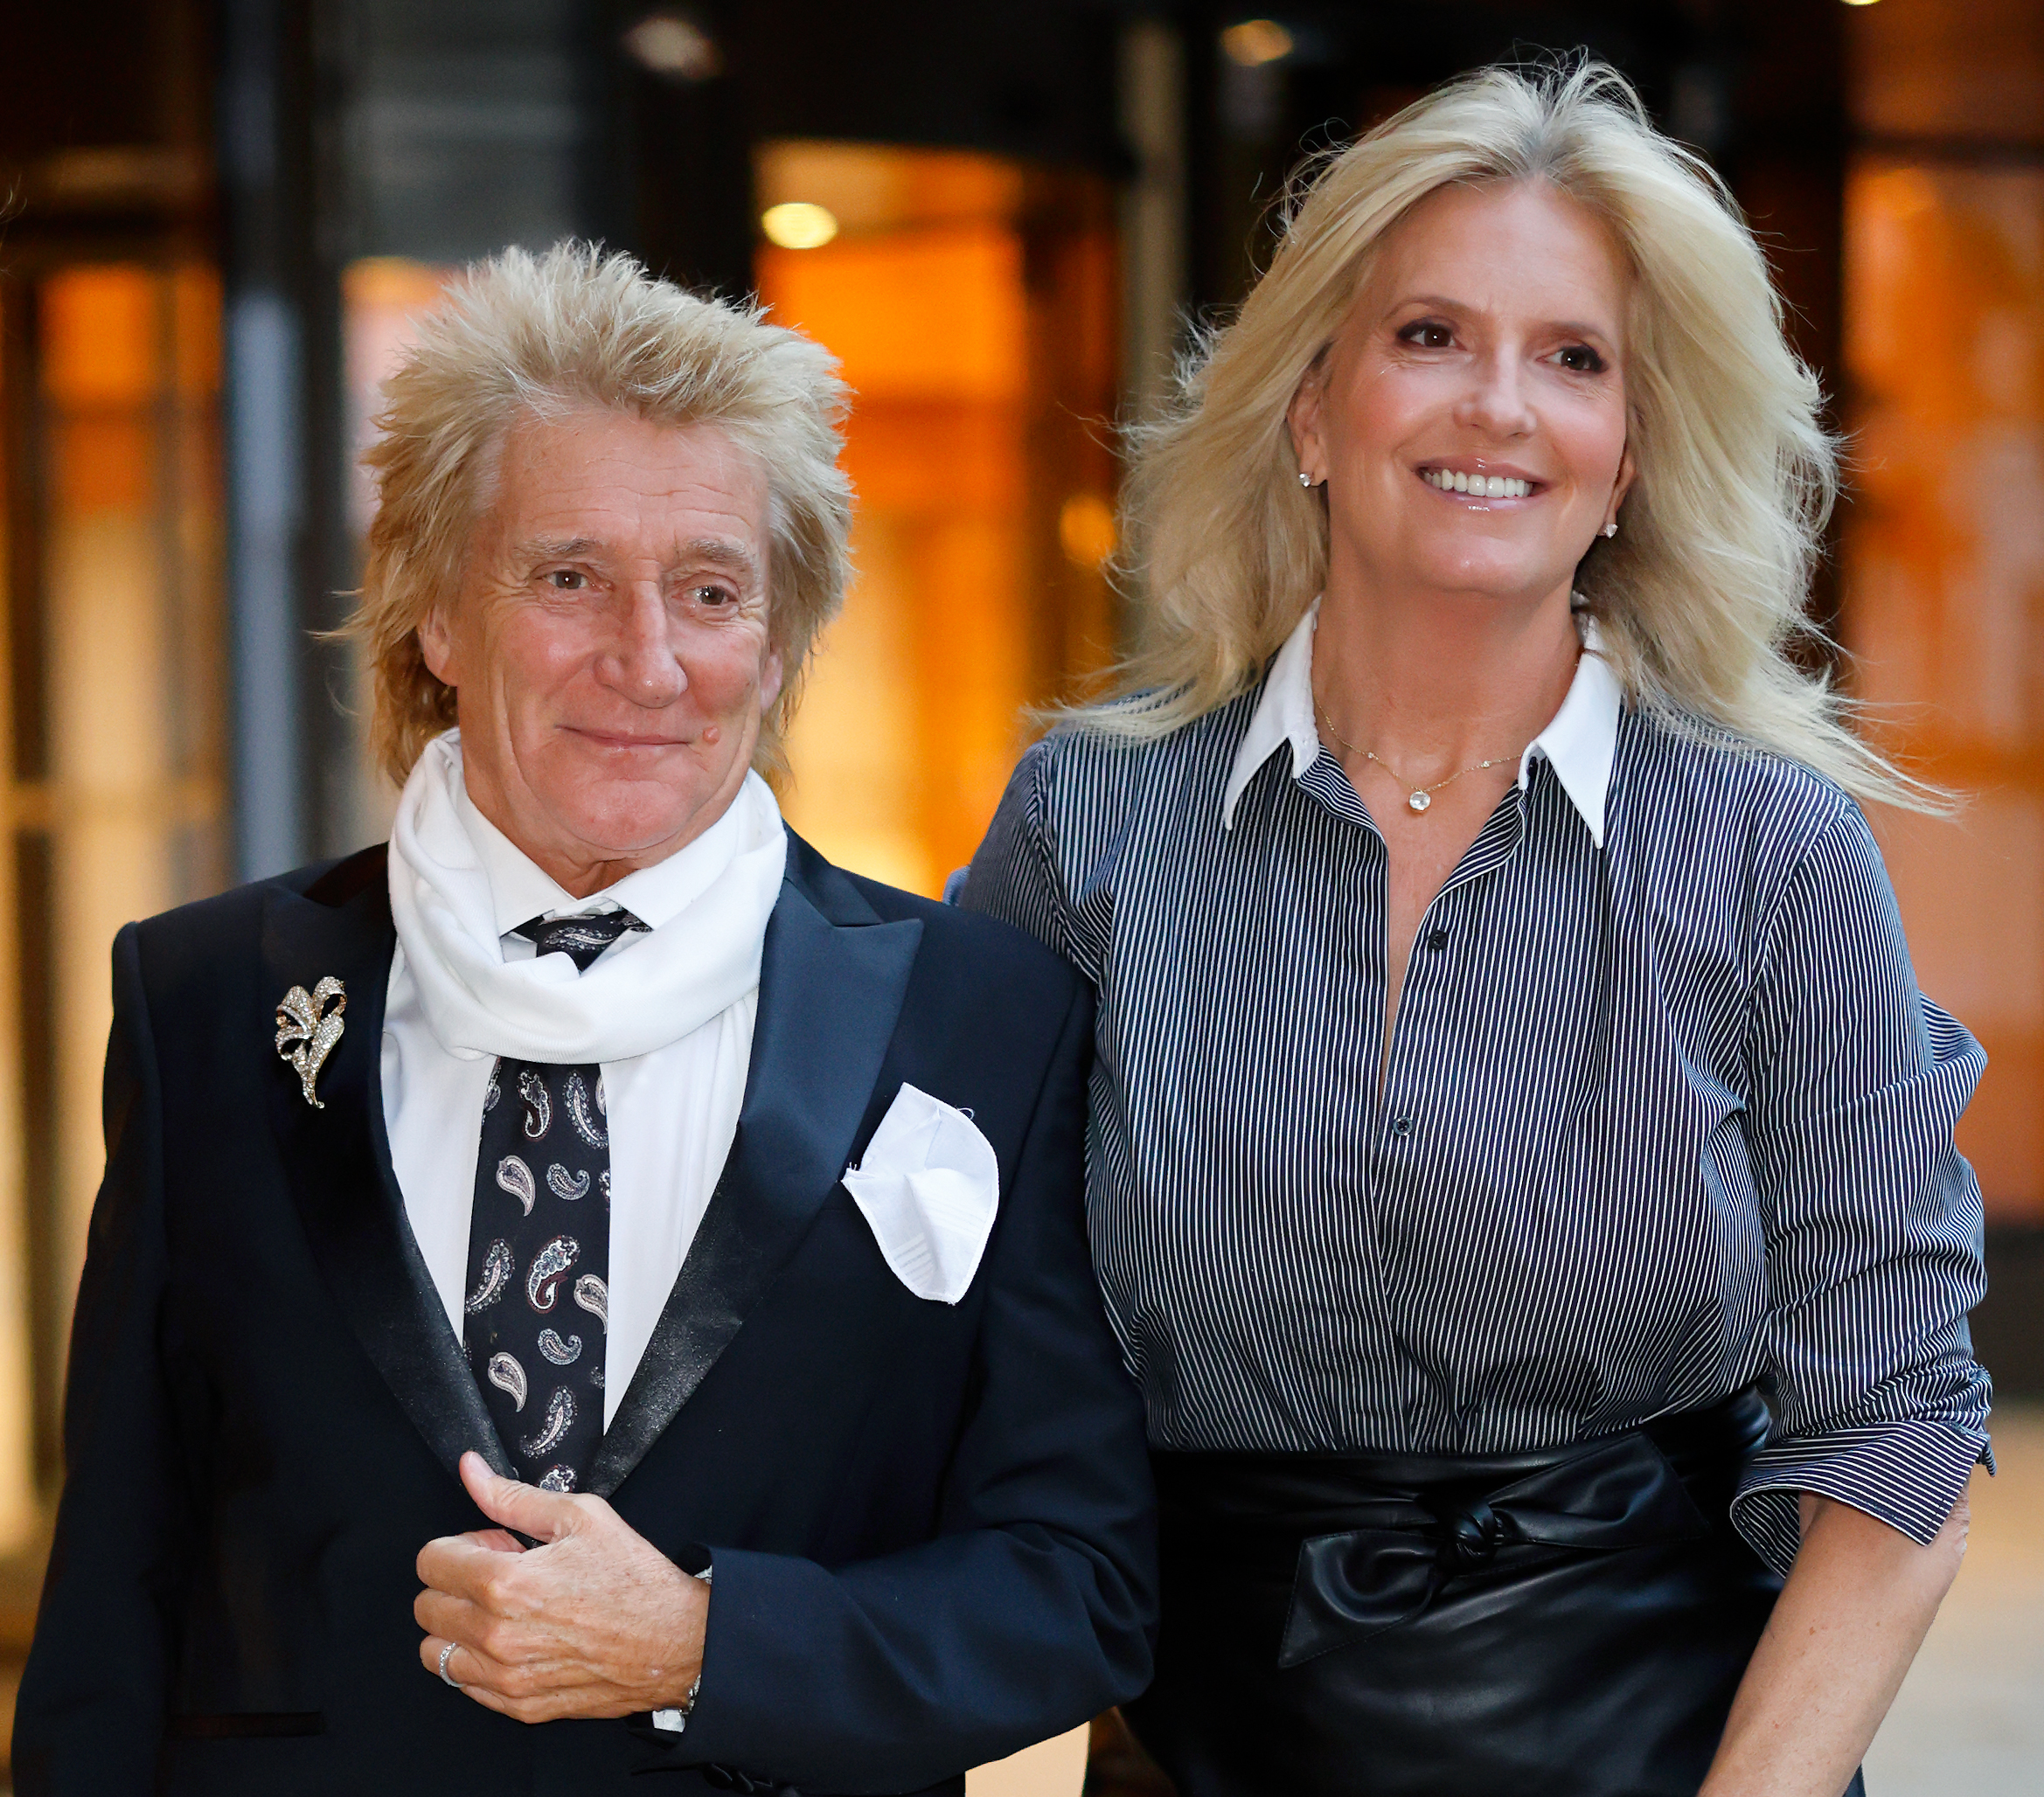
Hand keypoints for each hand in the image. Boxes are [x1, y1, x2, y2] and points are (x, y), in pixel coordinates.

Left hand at [415, 1451, 708, 1722]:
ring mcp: (505, 1677)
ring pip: (435, 1652)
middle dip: (456, 1582)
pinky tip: (517, 1639)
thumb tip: (471, 1471)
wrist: (675, 1642)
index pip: (430, 1562)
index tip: (493, 1545)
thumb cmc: (634, 1580)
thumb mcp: (580, 1516)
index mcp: (505, 1584)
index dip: (461, 1544)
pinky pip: (464, 1685)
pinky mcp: (518, 1706)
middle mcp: (496, 1636)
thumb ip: (512, 1496)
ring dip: (459, 1626)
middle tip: (501, 1574)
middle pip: (426, 1607)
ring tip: (504, 1611)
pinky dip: (479, 1660)